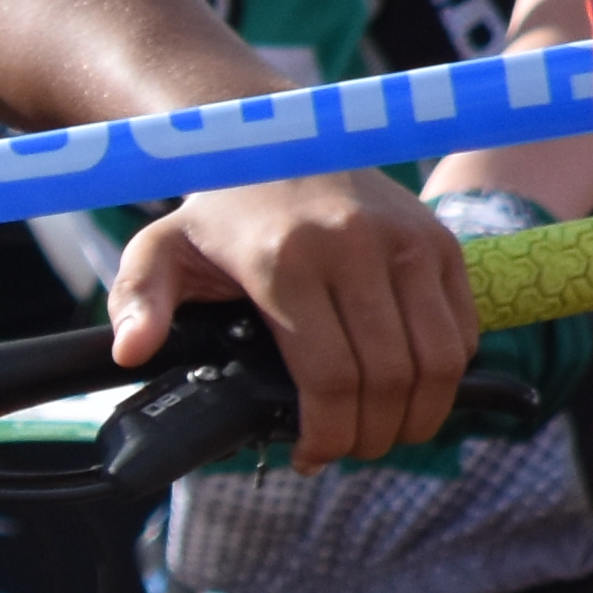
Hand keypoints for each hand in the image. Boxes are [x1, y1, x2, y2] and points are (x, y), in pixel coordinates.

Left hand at [109, 168, 472, 464]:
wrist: (280, 136)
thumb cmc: (218, 208)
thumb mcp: (160, 248)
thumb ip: (139, 300)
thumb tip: (131, 351)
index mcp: (287, 260)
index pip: (329, 377)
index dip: (329, 434)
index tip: (311, 457)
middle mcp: (355, 248)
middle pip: (389, 377)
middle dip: (372, 436)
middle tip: (349, 451)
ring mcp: (406, 242)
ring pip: (437, 360)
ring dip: (419, 415)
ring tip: (384, 432)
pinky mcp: (439, 240)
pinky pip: (461, 328)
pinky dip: (444, 373)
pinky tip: (409, 390)